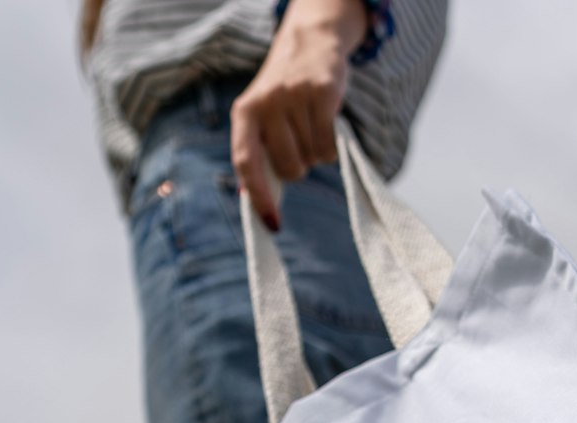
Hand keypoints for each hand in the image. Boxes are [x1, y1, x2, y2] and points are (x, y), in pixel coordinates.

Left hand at [231, 0, 368, 230]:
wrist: (309, 43)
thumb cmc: (283, 97)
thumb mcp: (262, 119)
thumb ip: (258, 156)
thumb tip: (256, 207)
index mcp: (244, 113)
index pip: (246, 163)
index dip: (258, 197)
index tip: (273, 224)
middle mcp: (266, 103)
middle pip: (289, 168)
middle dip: (298, 167)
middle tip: (299, 144)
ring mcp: (294, 96)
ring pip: (313, 160)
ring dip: (316, 153)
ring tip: (310, 125)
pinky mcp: (322, 92)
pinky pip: (331, 147)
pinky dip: (332, 148)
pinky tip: (326, 124)